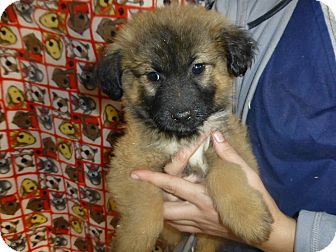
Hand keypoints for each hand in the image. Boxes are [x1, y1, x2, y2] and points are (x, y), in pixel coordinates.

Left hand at [131, 131, 295, 251]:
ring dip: (160, 208)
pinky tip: (174, 209)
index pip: (172, 185)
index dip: (153, 178)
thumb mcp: (245, 173)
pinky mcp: (203, 231)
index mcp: (204, 197)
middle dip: (151, 200)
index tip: (136, 173)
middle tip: (144, 188)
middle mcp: (197, 213)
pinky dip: (171, 217)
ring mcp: (199, 225)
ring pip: (169, 221)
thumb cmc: (257, 200)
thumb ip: (227, 154)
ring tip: (155, 197)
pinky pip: (180, 226)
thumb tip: (215, 135)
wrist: (267, 232)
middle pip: (164, 210)